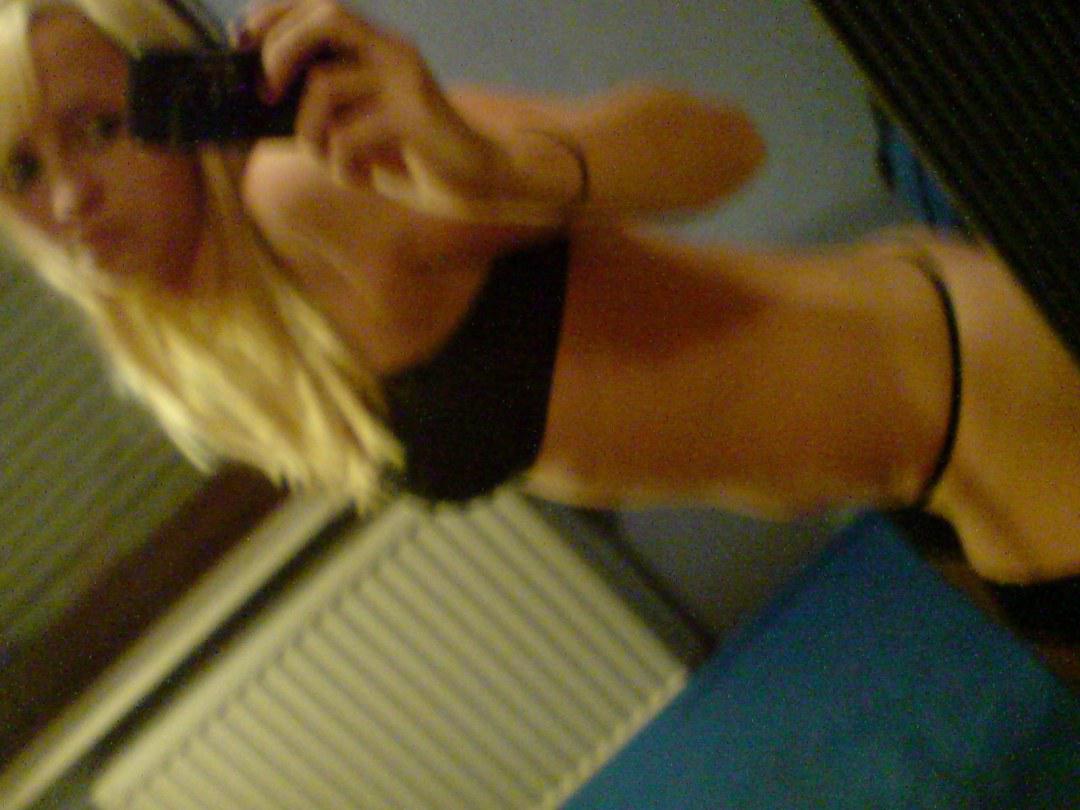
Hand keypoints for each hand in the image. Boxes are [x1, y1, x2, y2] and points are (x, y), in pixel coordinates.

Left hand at [236, 0, 504, 217]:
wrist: (475, 180)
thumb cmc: (412, 154)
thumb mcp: (360, 126)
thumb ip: (323, 110)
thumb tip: (264, 107)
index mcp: (380, 46)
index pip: (321, 4)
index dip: (275, 14)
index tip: (242, 38)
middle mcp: (394, 51)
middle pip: (325, 17)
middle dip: (281, 49)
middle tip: (268, 92)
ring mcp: (406, 82)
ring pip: (324, 86)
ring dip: (308, 133)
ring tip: (327, 161)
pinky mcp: (414, 118)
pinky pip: (348, 137)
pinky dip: (341, 166)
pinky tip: (359, 180)